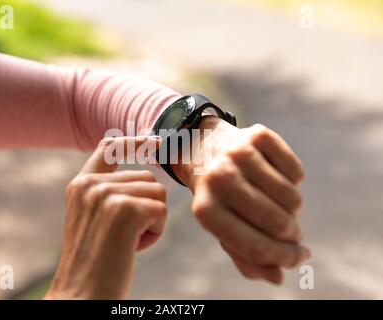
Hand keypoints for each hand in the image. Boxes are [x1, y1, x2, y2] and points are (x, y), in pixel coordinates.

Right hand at [46, 136, 166, 298]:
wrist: (80, 295)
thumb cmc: (94, 263)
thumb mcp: (93, 219)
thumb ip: (108, 193)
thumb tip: (146, 178)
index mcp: (80, 185)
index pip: (110, 147)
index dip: (135, 142)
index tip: (156, 142)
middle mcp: (91, 184)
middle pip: (147, 178)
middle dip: (147, 207)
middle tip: (125, 235)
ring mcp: (107, 195)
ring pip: (157, 194)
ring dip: (151, 220)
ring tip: (127, 242)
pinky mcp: (125, 210)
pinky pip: (161, 212)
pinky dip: (154, 233)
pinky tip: (132, 249)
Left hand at [172, 116, 310, 283]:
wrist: (201, 146)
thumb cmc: (215, 194)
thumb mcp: (221, 225)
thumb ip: (245, 255)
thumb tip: (277, 277)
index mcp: (206, 210)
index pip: (255, 246)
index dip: (284, 258)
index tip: (299, 257)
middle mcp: (220, 180)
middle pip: (277, 223)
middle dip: (293, 235)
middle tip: (292, 231)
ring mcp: (239, 154)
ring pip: (291, 197)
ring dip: (294, 208)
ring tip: (279, 204)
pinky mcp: (258, 135)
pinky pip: (296, 171)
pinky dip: (294, 181)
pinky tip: (276, 178)